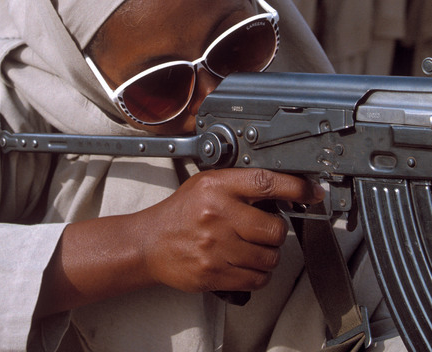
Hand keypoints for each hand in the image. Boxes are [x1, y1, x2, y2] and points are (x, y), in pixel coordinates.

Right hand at [139, 168, 323, 293]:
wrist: (150, 242)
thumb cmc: (181, 212)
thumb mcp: (207, 184)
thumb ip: (240, 185)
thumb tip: (282, 190)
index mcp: (217, 187)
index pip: (266, 183)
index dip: (296, 188)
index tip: (312, 192)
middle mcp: (217, 214)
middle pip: (274, 229)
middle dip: (275, 232)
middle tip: (265, 229)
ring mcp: (216, 247)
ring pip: (269, 258)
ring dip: (268, 255)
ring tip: (252, 248)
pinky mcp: (214, 274)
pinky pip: (257, 279)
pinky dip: (258, 274)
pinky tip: (245, 264)